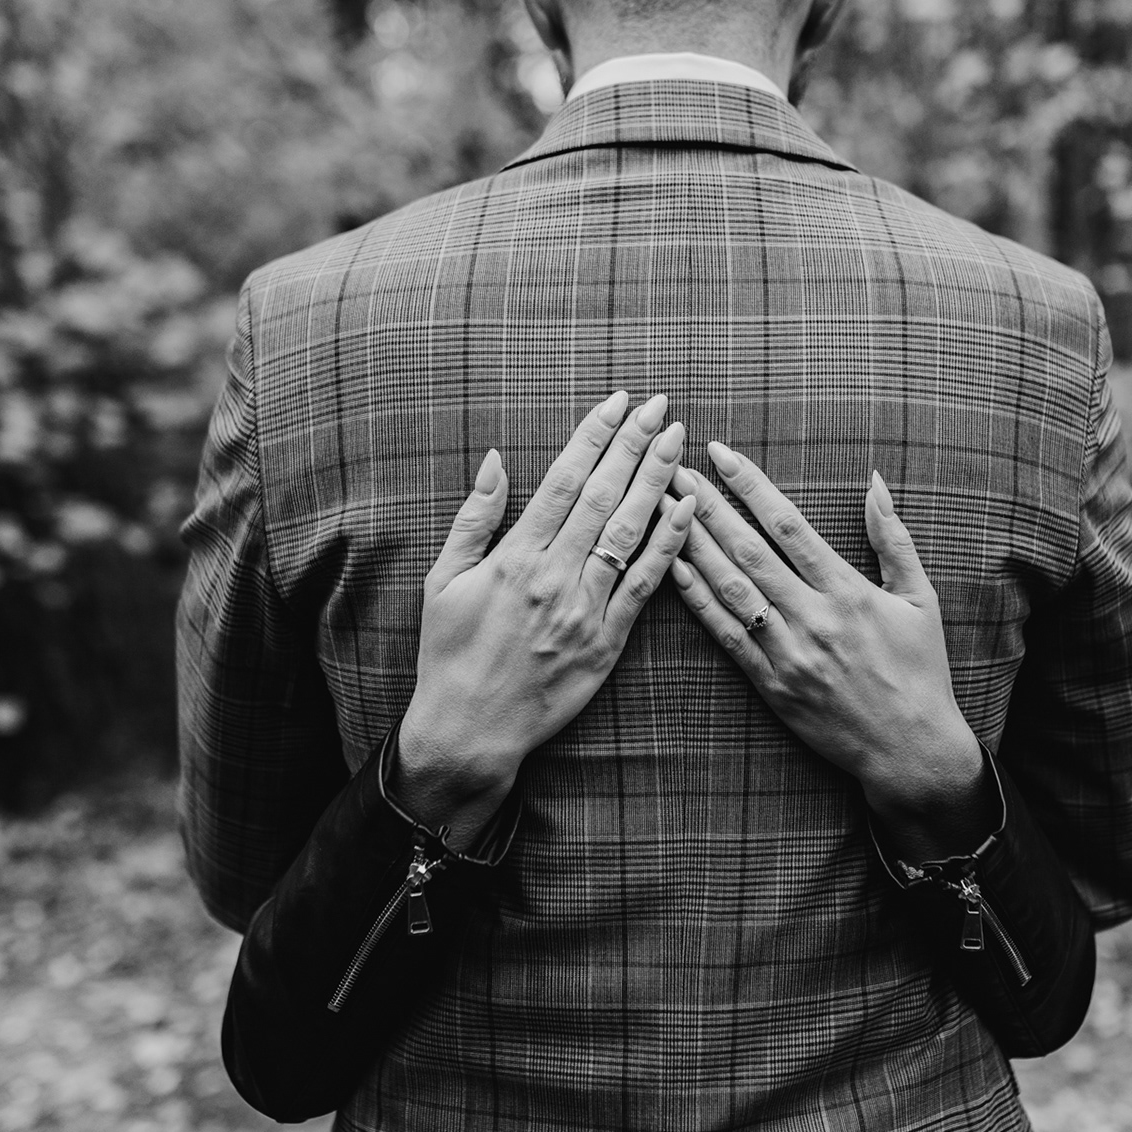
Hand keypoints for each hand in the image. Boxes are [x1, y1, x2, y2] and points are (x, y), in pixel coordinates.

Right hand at [395, 392, 696, 844]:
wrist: (469, 729)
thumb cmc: (449, 654)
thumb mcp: (442, 580)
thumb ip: (474, 518)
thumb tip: (494, 459)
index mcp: (514, 558)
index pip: (563, 481)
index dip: (593, 436)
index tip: (617, 401)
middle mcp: (554, 577)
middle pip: (602, 496)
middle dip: (634, 444)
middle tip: (660, 403)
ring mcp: (585, 610)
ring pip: (629, 532)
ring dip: (657, 480)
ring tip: (677, 439)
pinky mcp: (608, 642)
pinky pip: (645, 585)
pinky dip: (669, 544)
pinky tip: (688, 510)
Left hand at [665, 445, 991, 852]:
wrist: (910, 749)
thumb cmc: (920, 671)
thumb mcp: (922, 600)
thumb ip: (894, 538)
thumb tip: (876, 482)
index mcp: (848, 592)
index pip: (789, 526)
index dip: (752, 486)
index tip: (721, 454)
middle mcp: (814, 619)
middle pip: (748, 552)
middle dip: (707, 506)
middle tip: (672, 469)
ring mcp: (788, 654)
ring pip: (730, 590)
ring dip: (692, 545)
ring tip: (663, 509)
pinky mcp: (771, 685)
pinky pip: (726, 637)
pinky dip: (698, 601)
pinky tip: (673, 570)